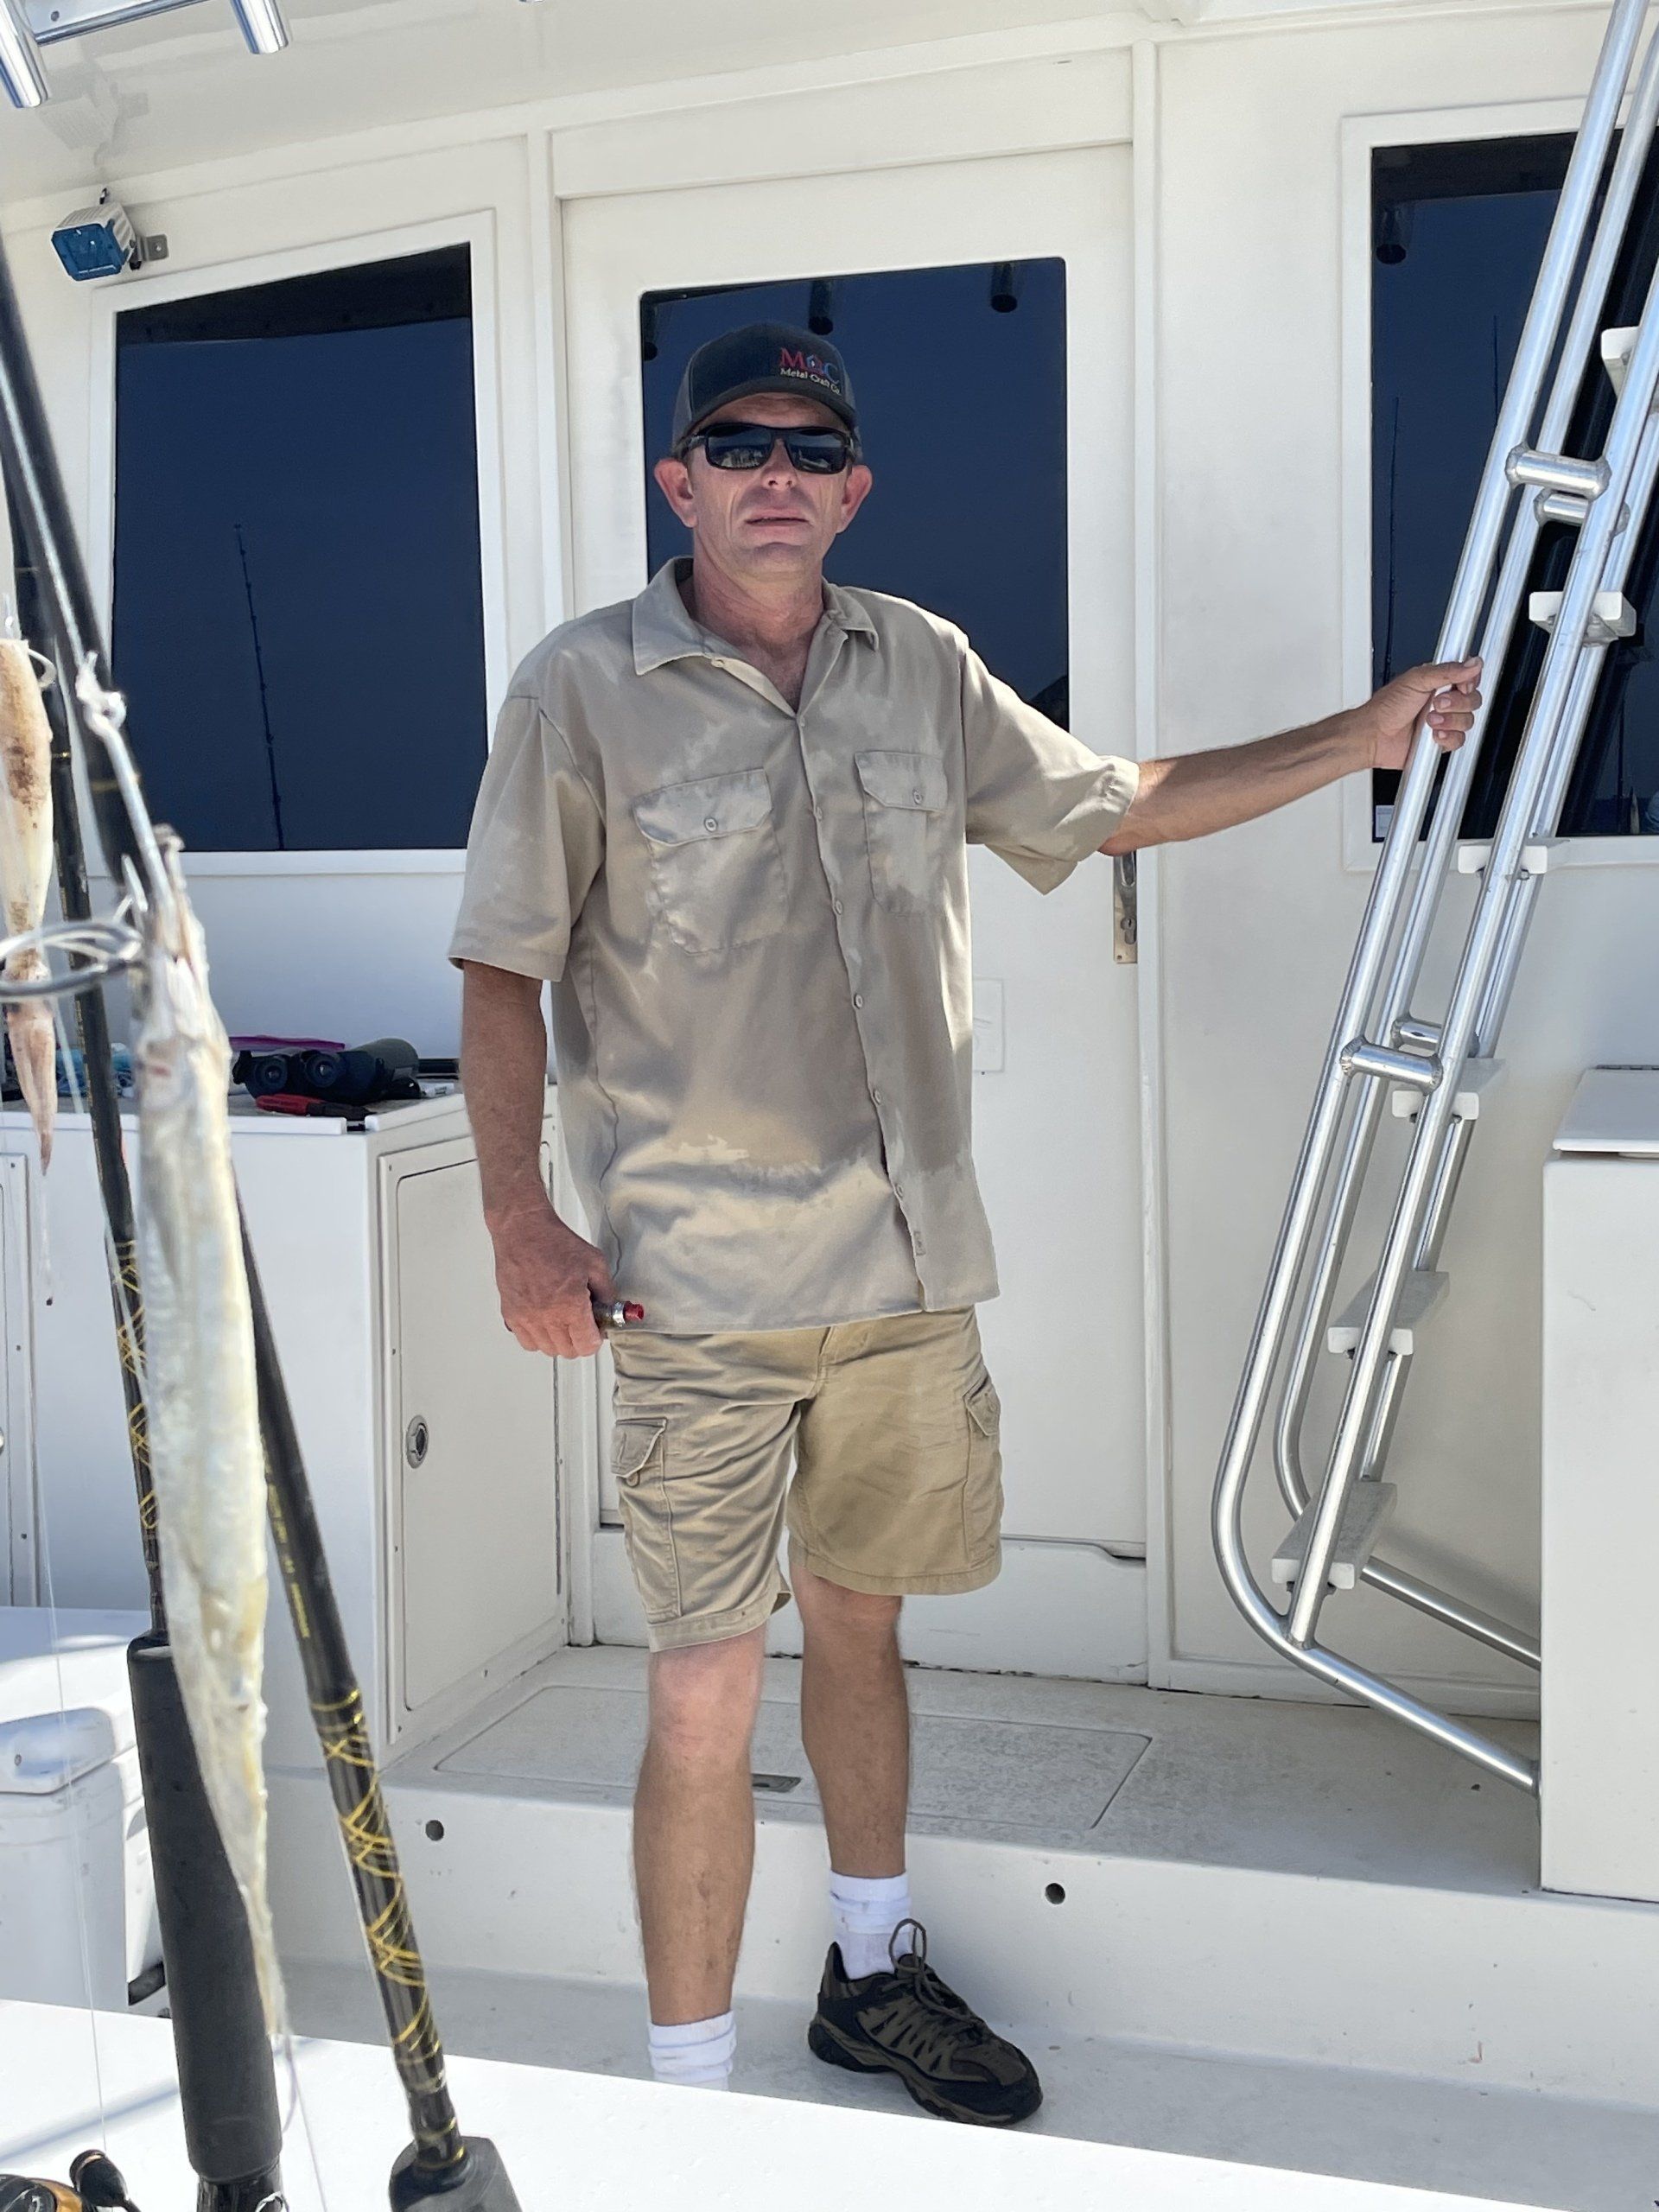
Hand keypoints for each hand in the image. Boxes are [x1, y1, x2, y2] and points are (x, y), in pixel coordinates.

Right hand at [489, 1199, 615, 1358]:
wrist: (524, 1232)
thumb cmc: (555, 1242)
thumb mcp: (595, 1263)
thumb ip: (607, 1292)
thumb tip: (610, 1311)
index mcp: (570, 1305)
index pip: (587, 1345)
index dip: (595, 1339)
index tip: (596, 1330)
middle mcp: (547, 1316)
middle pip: (568, 1351)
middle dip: (579, 1340)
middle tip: (581, 1322)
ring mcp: (526, 1317)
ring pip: (547, 1349)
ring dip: (558, 1340)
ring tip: (562, 1320)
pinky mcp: (511, 1314)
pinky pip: (527, 1341)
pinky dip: (537, 1337)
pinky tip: (544, 1320)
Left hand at [1354, 657, 1482, 772]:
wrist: (1375, 736)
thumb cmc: (1387, 708)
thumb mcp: (1417, 680)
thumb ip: (1448, 671)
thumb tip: (1473, 663)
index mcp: (1439, 682)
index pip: (1469, 679)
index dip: (1469, 683)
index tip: (1460, 686)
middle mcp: (1443, 701)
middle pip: (1472, 700)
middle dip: (1457, 703)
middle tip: (1437, 703)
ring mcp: (1443, 721)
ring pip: (1468, 721)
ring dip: (1449, 721)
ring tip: (1429, 720)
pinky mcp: (1441, 740)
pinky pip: (1459, 740)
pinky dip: (1447, 738)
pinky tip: (1433, 734)